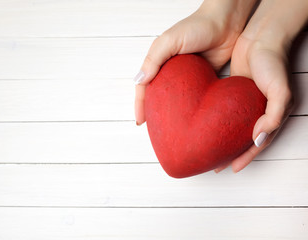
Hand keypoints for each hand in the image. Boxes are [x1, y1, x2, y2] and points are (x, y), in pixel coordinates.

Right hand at [134, 0, 257, 124]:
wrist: (227, 22)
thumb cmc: (197, 25)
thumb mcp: (169, 40)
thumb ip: (154, 59)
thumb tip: (139, 80)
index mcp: (161, 64)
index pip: (145, 87)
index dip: (141, 104)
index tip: (140, 121)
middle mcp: (173, 74)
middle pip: (160, 98)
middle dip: (155, 115)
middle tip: (155, 131)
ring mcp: (189, 80)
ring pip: (177, 103)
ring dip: (173, 117)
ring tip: (171, 132)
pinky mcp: (205, 83)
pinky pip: (196, 101)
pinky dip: (192, 112)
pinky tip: (192, 122)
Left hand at [214, 0, 307, 172]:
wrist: (261, 38)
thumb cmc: (273, 62)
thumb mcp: (281, 91)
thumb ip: (273, 117)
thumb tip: (258, 139)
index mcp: (269, 115)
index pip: (257, 143)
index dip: (245, 157)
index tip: (231, 169)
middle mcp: (256, 111)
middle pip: (243, 139)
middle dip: (230, 153)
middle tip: (215, 164)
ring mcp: (245, 103)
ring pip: (232, 128)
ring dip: (222, 140)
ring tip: (207, 150)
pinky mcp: (233, 93)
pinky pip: (224, 112)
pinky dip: (216, 122)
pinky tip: (204, 126)